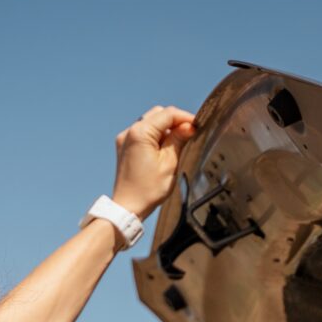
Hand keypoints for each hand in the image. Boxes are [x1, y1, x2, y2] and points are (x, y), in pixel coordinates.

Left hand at [110, 106, 197, 221]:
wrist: (127, 208)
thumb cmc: (148, 190)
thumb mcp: (169, 163)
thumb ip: (179, 140)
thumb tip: (189, 126)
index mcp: (140, 133)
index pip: (168, 114)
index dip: (185, 118)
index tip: (198, 126)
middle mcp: (129, 132)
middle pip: (158, 114)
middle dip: (175, 121)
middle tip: (189, 134)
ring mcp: (125, 139)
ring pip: (150, 122)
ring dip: (165, 129)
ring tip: (177, 144)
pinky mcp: (124, 147)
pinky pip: (142, 133)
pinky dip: (154, 136)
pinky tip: (163, 149)